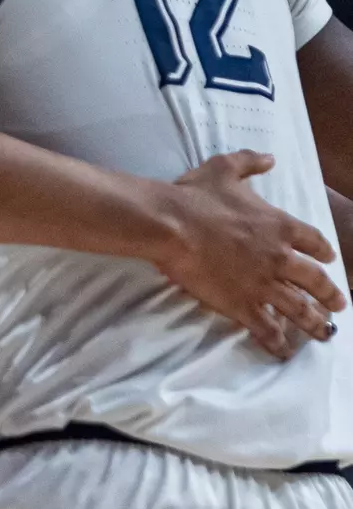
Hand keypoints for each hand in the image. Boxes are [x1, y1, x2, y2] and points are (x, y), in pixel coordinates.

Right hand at [155, 149, 345, 358]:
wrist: (171, 224)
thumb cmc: (196, 196)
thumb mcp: (224, 168)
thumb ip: (250, 163)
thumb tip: (270, 158)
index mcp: (280, 226)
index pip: (315, 242)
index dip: (325, 252)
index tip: (329, 260)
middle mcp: (280, 258)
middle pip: (315, 281)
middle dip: (330, 295)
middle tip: (338, 305)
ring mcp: (263, 283)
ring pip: (298, 308)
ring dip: (314, 323)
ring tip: (325, 333)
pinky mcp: (242, 303)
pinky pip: (266, 327)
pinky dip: (277, 340)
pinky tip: (283, 350)